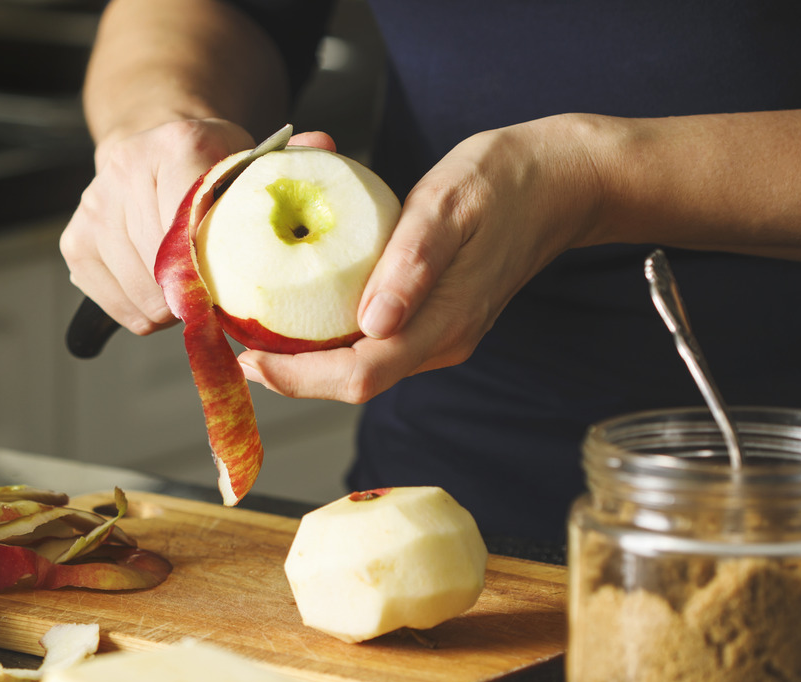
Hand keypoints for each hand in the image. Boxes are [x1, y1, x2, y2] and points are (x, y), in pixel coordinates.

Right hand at [60, 121, 337, 334]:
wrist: (151, 140)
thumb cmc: (212, 163)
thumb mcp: (253, 156)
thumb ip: (290, 160)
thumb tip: (325, 147)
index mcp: (175, 147)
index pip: (195, 232)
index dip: (219, 272)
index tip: (239, 287)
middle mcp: (124, 173)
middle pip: (167, 272)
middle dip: (198, 295)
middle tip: (221, 294)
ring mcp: (93, 210)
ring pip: (142, 298)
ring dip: (174, 308)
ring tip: (192, 288)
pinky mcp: (74, 244)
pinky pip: (120, 309)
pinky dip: (146, 312)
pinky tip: (164, 290)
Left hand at [237, 114, 604, 401]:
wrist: (564, 181)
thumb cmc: (507, 180)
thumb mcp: (450, 205)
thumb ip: (411, 264)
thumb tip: (374, 323)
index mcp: (444, 323)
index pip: (359, 376)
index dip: (298, 379)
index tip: (248, 361)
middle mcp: (441, 342)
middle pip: (353, 382)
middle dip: (290, 374)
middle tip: (235, 345)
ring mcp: (441, 336)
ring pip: (362, 367)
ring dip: (307, 358)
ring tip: (256, 330)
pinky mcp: (436, 320)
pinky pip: (375, 343)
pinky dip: (332, 335)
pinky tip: (301, 310)